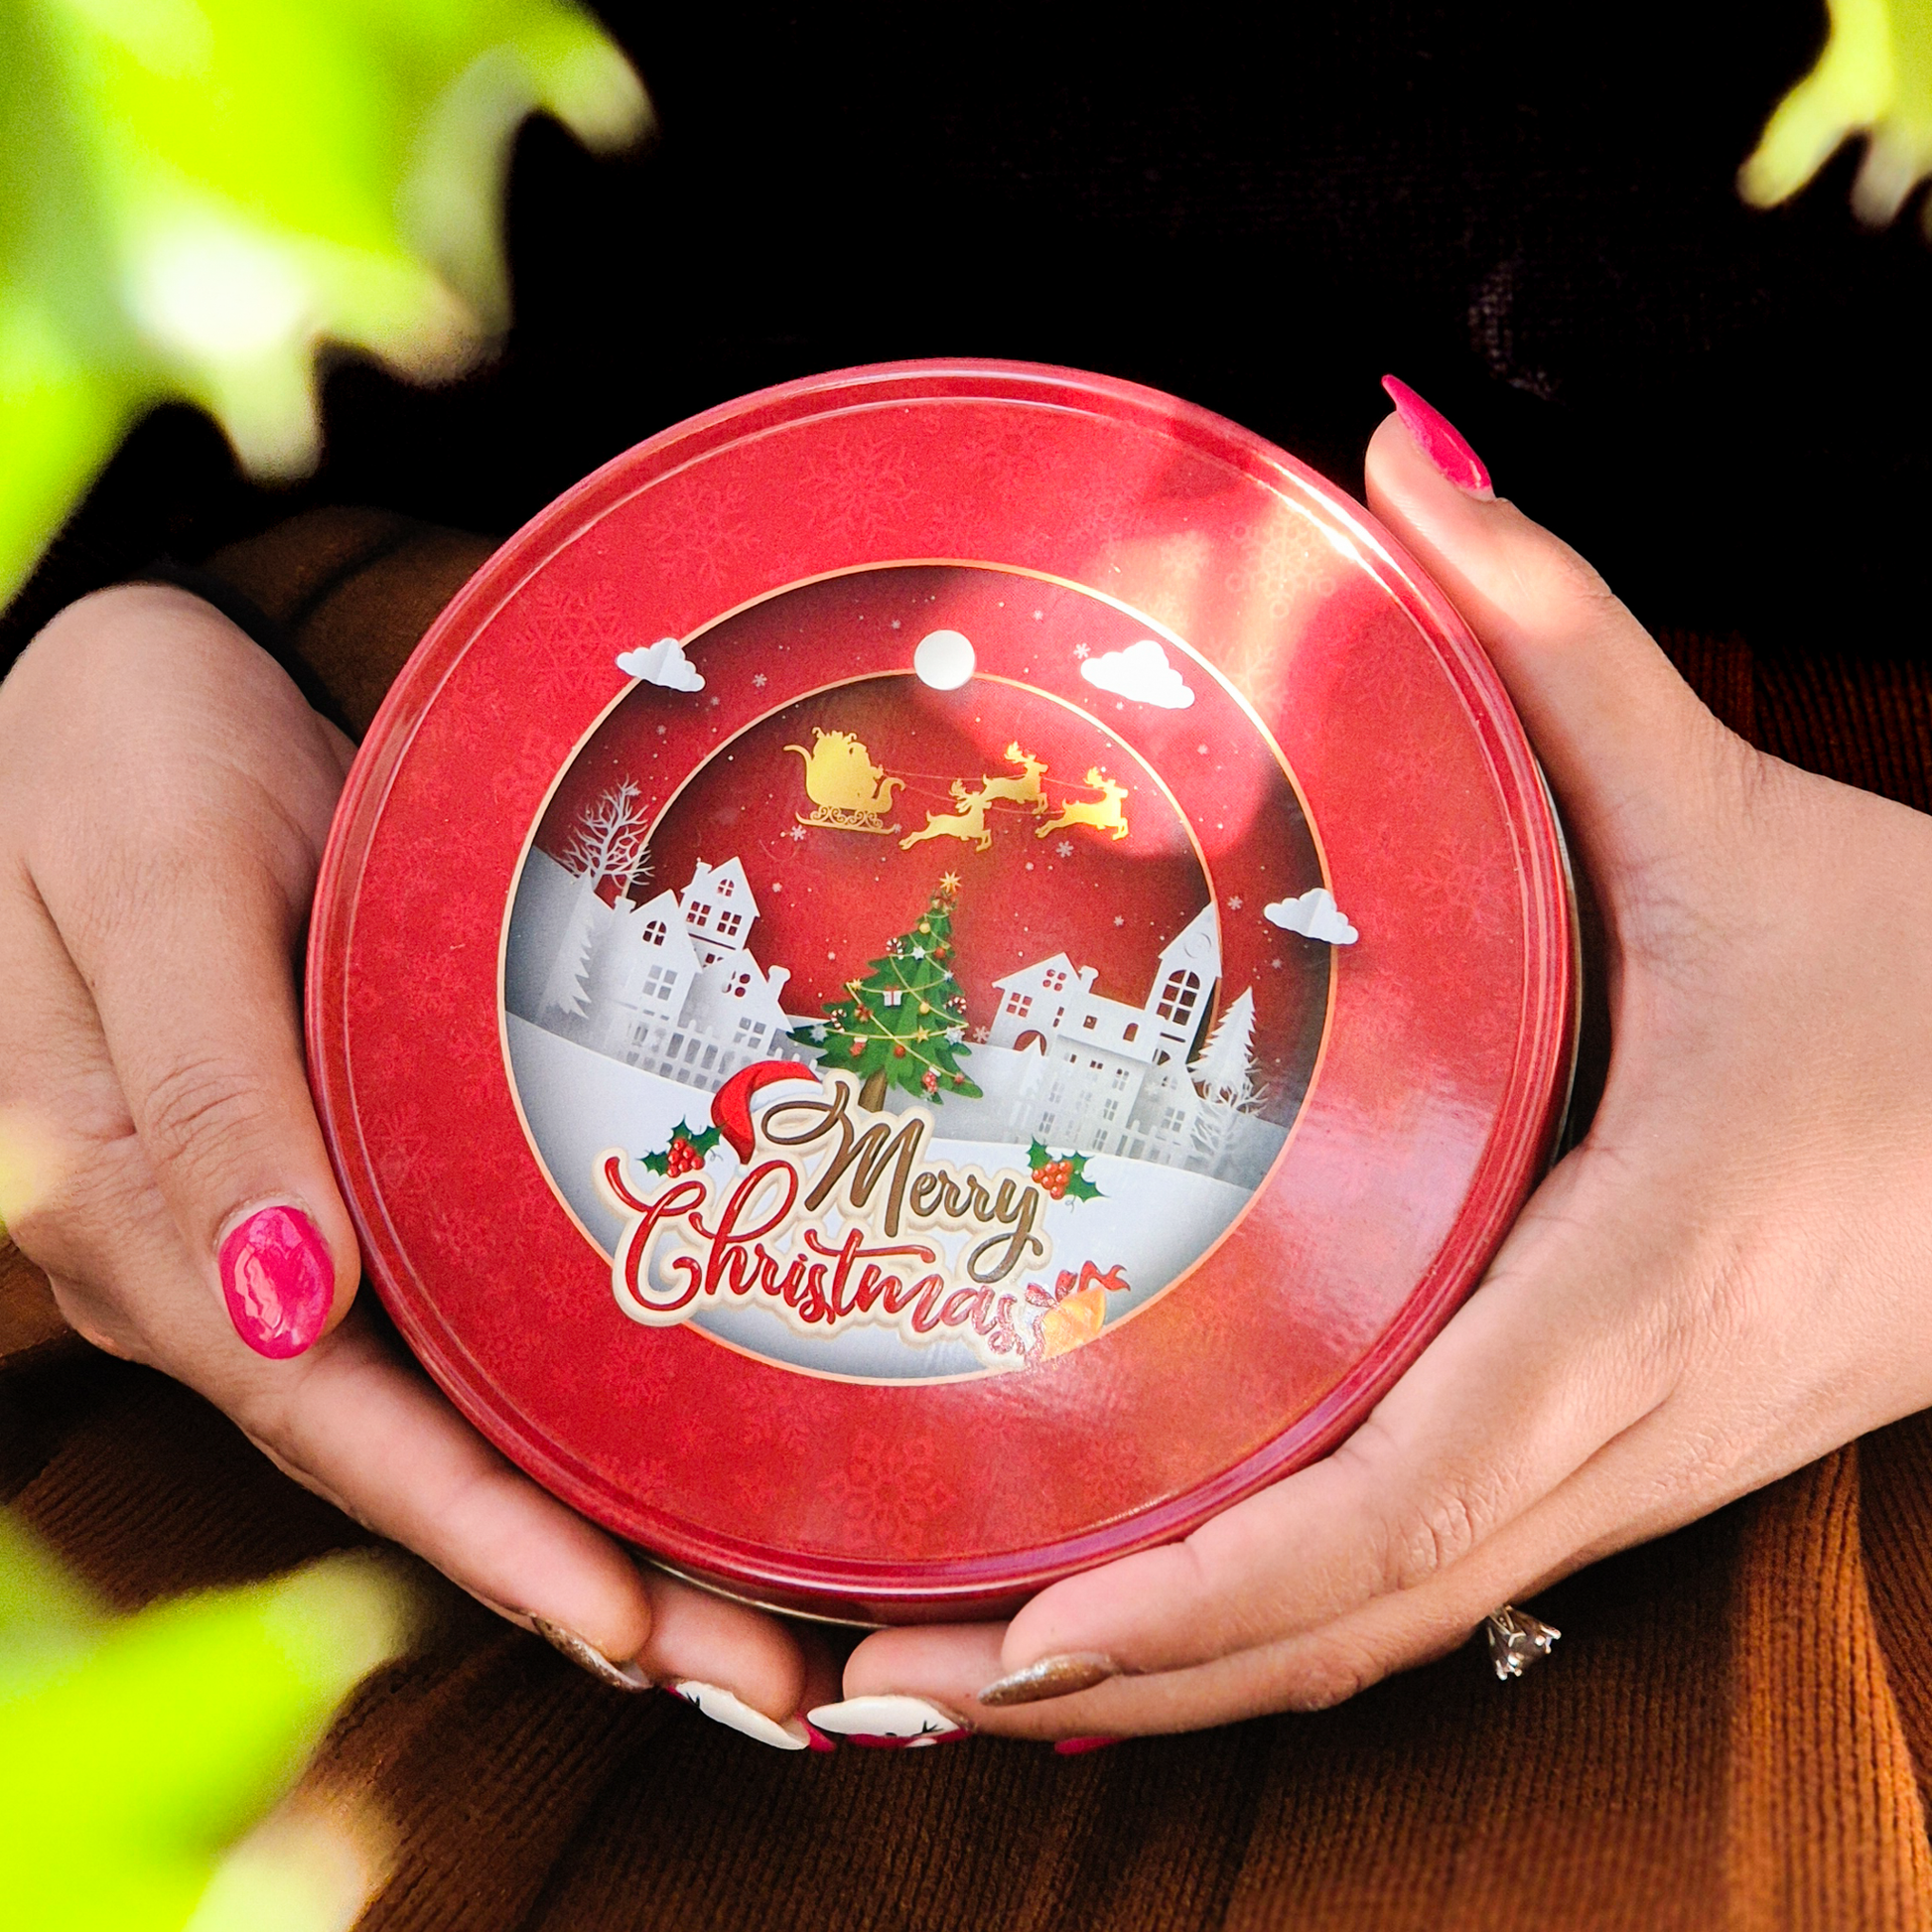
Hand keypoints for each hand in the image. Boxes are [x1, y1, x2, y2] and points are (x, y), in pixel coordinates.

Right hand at [0, 587, 827, 1743]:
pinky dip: (563, 1404)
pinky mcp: (342, 1176)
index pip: (335, 1420)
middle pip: (411, 1457)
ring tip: (757, 1608)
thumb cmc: (115, 763)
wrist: (102, 706)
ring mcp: (281, 1230)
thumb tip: (291, 1306)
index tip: (634, 1630)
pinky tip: (674, 1444)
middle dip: (582, 1577)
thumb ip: (203, 1084)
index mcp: (147, 1211)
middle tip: (770, 1674)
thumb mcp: (151, 884)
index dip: (485, 1536)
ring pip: (446, 1409)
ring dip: (595, 1516)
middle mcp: (219, 1261)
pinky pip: (455, 1321)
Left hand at [835, 397, 1931, 1736]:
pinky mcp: (1594, 1469)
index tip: (1013, 1631)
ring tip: (932, 1675)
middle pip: (1327, 1623)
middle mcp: (1603, 1433)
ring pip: (1355, 1639)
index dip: (1199, 1587)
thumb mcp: (1741, 820)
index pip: (1397, 1496)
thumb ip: (1564, 633)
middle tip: (861, 1675)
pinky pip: (1397, 1590)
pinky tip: (1110, 1618)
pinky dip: (1244, 1630)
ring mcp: (1602, 1479)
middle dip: (1096, 1678)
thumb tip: (1402, 451)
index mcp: (1633, 1290)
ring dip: (1152, 1684)